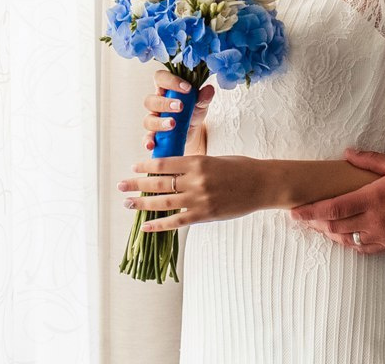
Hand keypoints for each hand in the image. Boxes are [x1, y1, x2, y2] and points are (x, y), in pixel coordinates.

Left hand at [118, 154, 267, 231]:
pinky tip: (146, 225)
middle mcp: (196, 180)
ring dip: (143, 203)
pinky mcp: (205, 215)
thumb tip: (170, 170)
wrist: (262, 184)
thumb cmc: (240, 168)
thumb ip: (193, 165)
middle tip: (121, 186)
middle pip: (159, 183)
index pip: (164, 163)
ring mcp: (200, 199)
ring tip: (127, 203)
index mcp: (198, 161)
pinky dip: (159, 224)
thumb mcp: (215, 159)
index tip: (133, 168)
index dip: (146, 167)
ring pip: (164, 202)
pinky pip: (177, 221)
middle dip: (137, 185)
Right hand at [143, 70, 213, 154]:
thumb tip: (209, 89)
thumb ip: (204, 96)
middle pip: (151, 100)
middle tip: (180, 107)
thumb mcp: (201, 103)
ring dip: (159, 122)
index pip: (160, 78)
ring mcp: (154, 120)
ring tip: (173, 124)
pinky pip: (147, 138)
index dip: (171, 81)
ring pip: (148, 119)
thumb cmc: (192, 111)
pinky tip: (152, 145)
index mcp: (165, 89)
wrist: (192, 131)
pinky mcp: (154, 135)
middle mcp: (156, 103)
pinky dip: (148, 141)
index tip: (187, 88)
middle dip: (165, 104)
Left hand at [289, 149, 384, 253]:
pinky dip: (348, 243)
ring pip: (346, 239)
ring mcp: (381, 235)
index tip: (294, 212)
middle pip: (334, 226)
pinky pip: (362, 248)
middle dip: (314, 223)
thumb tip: (347, 153)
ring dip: (329, 233)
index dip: (311, 211)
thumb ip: (369, 160)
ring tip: (318, 224)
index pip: (333, 208)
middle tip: (301, 217)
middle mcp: (374, 220)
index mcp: (372, 198)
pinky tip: (342, 236)